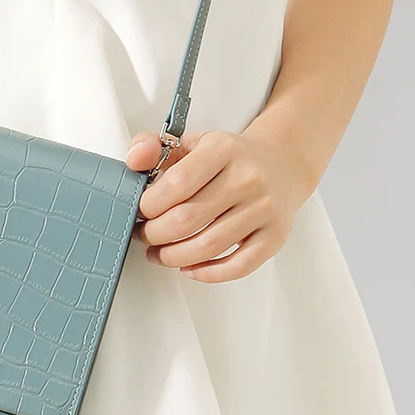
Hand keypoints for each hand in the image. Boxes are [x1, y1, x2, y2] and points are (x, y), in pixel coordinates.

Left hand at [125, 125, 316, 282]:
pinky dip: (208, 273)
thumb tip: (134, 159)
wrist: (281, 164)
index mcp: (223, 149)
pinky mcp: (275, 236)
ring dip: (173, 257)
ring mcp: (264, 208)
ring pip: (208, 246)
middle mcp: (248, 178)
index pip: (178, 183)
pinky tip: (189, 268)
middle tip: (144, 234)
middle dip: (155, 234)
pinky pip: (238, 265)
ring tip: (158, 253)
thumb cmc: (227, 158)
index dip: (150, 204)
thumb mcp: (190, 142)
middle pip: (188, 219)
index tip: (140, 210)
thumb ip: (152, 146)